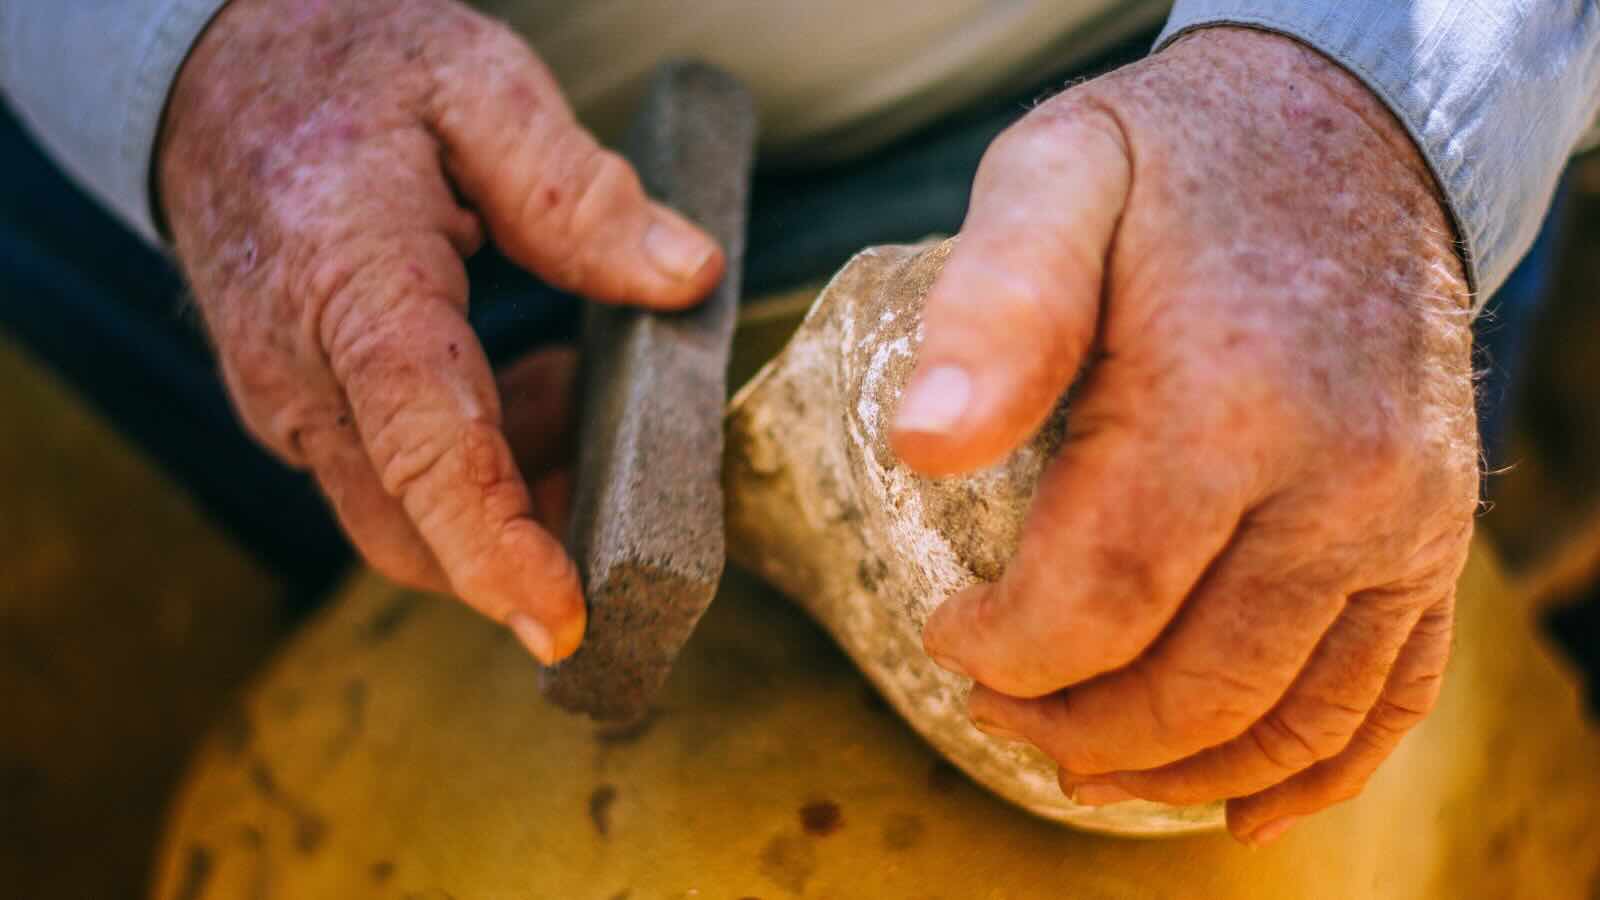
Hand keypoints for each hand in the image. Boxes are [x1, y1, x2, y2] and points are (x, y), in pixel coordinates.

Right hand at [157, 0, 722, 662]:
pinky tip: (532, 388)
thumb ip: (577, 189)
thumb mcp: (475, 82)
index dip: (497, 547)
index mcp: (349, 284)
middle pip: (410, 522)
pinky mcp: (299, 409)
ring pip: (403, 515)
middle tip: (632, 507)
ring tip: (579, 395)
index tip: (565, 621)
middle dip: (525, 551)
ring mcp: (288, 400)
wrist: (214, 70)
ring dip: (510, 500)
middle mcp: (300, 369)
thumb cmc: (348, 66)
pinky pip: (391, 478)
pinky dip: (477, 466)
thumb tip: (685, 278)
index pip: (422, 448)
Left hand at [891, 27, 1476, 843]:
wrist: (1346, 136)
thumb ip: (994, 305)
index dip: (1009, 650)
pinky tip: (1238, 804)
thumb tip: (923, 444)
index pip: (1103, 600)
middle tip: (995, 706)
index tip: (948, 633)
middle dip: (1075, 725)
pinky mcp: (1436, 537)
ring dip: (1172, 768)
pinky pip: (1392, 695)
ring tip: (1080, 761)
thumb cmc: (1178, 165)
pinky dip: (1315, 771)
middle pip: (1196, 683)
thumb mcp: (1061, 174)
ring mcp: (1407, 520)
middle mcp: (1343, 480)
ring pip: (1291, 716)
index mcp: (1230, 401)